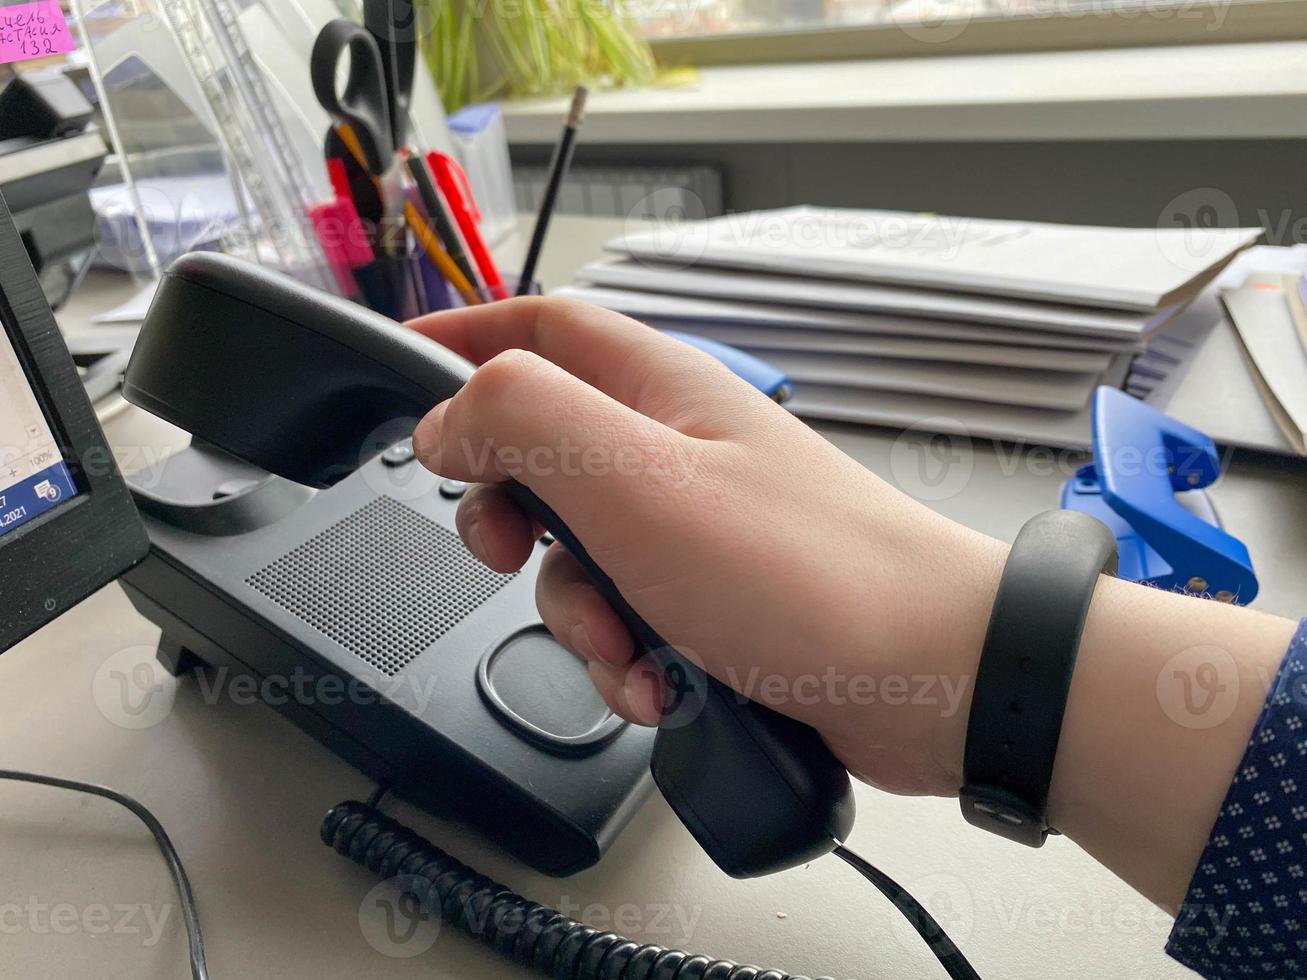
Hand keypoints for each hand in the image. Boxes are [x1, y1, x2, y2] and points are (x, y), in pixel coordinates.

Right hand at [408, 297, 1006, 797]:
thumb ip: (523, 423)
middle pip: (541, 454)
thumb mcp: (635, 480)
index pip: (537, 326)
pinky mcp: (716, 599)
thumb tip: (448, 421)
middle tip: (508, 554)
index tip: (400, 373)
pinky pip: (630, 619)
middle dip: (509, 517)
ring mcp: (698, 526)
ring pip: (578, 556)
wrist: (931, 675)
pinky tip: (663, 686)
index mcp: (657, 389)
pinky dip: (628, 659)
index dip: (461, 340)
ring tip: (631, 649)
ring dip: (578, 616)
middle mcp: (676, 448)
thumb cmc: (805, 570)